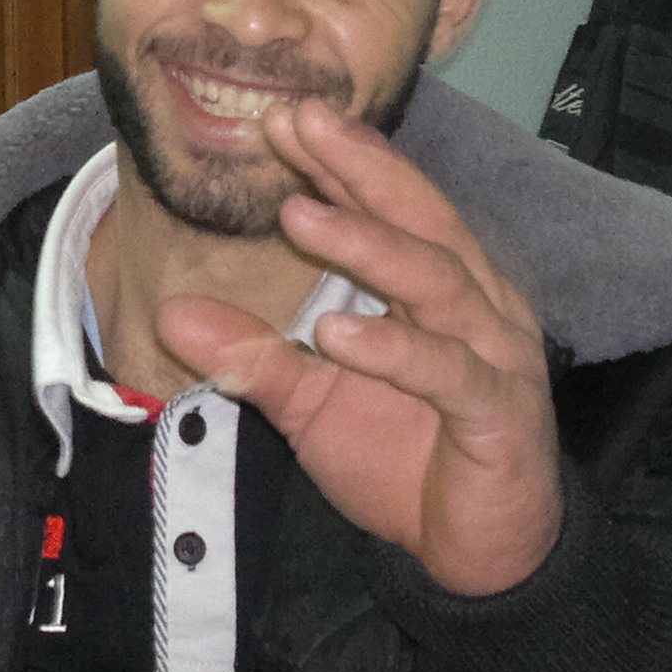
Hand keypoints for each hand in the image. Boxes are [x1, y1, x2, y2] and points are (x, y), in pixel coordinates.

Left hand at [156, 97, 563, 595]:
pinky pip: (448, 372)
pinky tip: (340, 333)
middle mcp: (477, 304)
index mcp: (440, 286)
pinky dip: (395, 349)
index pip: (392, 206)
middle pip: (423, 219)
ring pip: (438, 283)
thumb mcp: (312, 402)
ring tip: (300, 217)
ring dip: (369, 246)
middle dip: (360, 168)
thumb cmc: (404, 457)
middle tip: (300, 122)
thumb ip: (253, 355)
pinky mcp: (500, 413)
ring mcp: (496, 355)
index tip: (282, 119)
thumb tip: (171, 315)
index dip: (341, 162)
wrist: (475, 552)